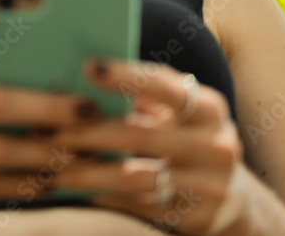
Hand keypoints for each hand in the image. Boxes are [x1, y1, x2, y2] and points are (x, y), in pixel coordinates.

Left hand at [47, 58, 250, 234]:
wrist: (236, 200)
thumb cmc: (190, 140)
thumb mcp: (183, 114)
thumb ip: (147, 96)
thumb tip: (89, 75)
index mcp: (209, 109)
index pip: (165, 86)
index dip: (127, 75)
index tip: (88, 65)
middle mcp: (215, 145)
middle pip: (140, 135)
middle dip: (88, 132)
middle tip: (48, 130)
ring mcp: (209, 186)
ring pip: (135, 178)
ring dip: (88, 172)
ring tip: (54, 166)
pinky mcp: (197, 219)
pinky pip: (140, 207)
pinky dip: (105, 198)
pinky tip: (78, 191)